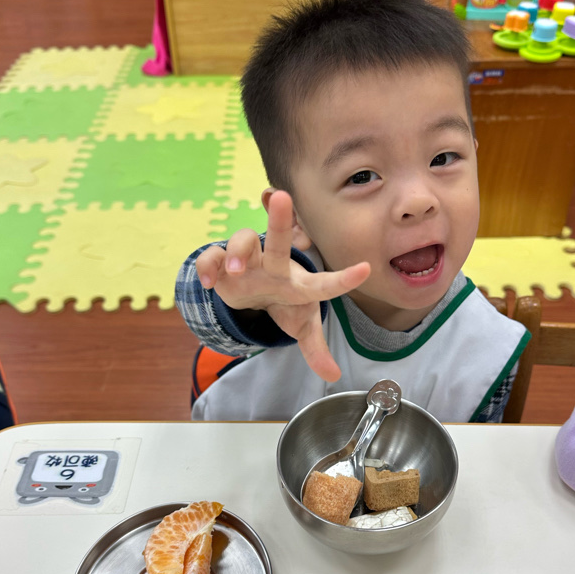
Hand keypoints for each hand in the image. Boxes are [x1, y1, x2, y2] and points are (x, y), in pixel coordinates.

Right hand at [196, 190, 369, 381]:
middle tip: (282, 198)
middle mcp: (274, 265)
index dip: (344, 279)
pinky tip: (209, 282)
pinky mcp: (222, 263)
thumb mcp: (300, 326)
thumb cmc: (282, 302)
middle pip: (278, 241)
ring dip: (238, 250)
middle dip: (280, 220)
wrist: (252, 293)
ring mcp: (247, 261)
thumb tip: (333, 376)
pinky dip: (209, 265)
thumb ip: (315, 349)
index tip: (366, 270)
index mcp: (297, 283)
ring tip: (236, 269)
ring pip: (243, 241)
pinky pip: (212, 256)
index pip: (323, 283)